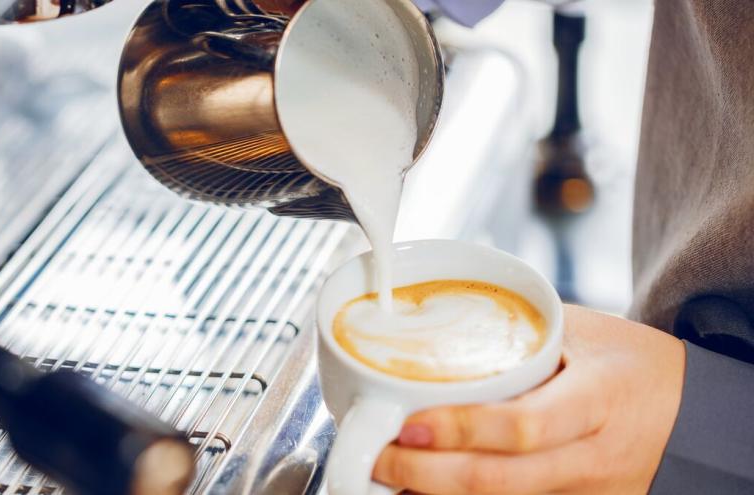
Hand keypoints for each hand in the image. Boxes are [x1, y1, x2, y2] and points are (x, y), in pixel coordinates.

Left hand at [372, 304, 685, 494]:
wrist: (692, 416)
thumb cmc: (635, 367)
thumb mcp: (588, 332)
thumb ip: (522, 330)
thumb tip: (444, 316)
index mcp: (597, 401)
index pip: (524, 426)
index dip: (462, 430)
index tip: (409, 425)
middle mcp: (592, 459)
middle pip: (501, 482)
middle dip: (427, 478)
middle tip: (379, 459)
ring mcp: (587, 494)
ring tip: (391, 474)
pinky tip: (430, 489)